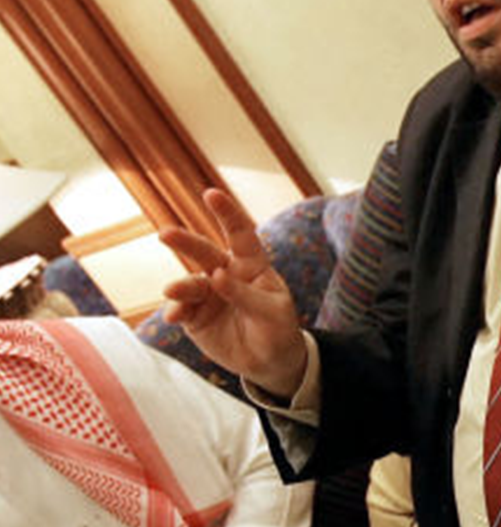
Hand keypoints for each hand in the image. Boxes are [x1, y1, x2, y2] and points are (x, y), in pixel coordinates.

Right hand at [159, 189, 307, 398]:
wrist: (269, 362)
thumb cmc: (278, 329)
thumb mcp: (272, 311)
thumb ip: (245, 294)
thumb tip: (217, 276)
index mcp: (252, 266)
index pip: (240, 234)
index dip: (227, 213)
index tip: (211, 194)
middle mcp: (226, 275)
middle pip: (205, 253)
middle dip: (185, 242)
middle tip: (166, 234)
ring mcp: (209, 295)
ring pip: (190, 284)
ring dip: (180, 286)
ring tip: (174, 291)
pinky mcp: (195, 317)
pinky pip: (181, 309)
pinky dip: (176, 310)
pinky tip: (175, 315)